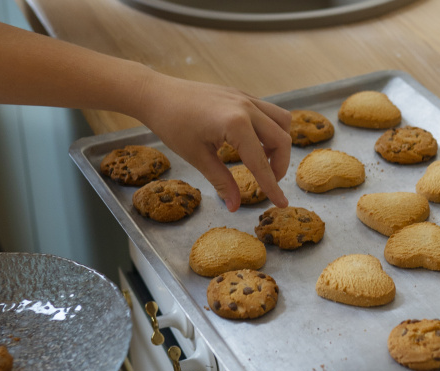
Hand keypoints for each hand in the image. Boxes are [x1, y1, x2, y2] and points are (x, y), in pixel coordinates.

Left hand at [136, 73, 290, 211]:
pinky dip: (270, 129)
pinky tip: (253, 142)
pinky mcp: (242, 94)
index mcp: (236, 125)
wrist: (157, 95)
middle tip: (267, 182)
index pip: (261, 163)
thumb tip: (234, 206)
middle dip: (279, 165)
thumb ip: (221, 182)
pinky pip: (268, 112)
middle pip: (282, 139)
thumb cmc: (172, 125)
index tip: (281, 204)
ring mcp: (246, 98)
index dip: (272, 187)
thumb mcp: (198, 158)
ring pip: (281, 121)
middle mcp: (247, 108)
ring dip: (279, 143)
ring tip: (264, 159)